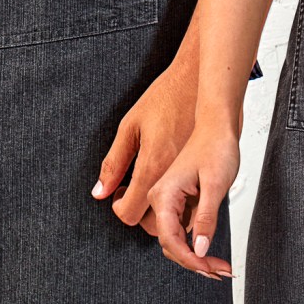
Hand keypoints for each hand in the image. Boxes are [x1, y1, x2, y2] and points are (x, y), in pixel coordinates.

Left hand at [94, 52, 196, 236]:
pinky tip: (168, 173)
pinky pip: (189, 199)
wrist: (199, 80)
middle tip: (133, 186)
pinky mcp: (202, 169)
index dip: (120, 206)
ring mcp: (191, 174)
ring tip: (150, 178)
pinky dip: (176, 196)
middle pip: (152, 222)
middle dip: (139, 209)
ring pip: (173, 215)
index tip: (121, 191)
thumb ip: (114, 163)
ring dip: (157, 205)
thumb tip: (100, 192)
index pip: (130, 213)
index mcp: (152, 165)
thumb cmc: (165, 97)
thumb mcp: (130, 126)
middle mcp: (173, 176)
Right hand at [147, 126, 239, 279]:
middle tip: (221, 271)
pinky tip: (213, 251)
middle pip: (170, 245)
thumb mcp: (215, 185)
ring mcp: (167, 201)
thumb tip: (199, 249)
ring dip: (195, 256)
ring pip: (175, 240)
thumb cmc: (215, 147)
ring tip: (220, 265)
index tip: (210, 269)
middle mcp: (160, 199)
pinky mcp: (177, 202)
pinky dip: (196, 244)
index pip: (170, 240)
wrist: (216, 127)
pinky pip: (181, 231)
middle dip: (194, 262)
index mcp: (163, 195)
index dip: (190, 260)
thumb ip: (205, 219)